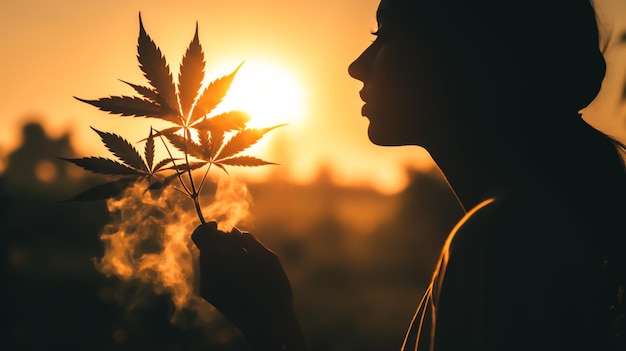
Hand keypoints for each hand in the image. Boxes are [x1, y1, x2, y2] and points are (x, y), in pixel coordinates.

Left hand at [192, 222, 304, 349]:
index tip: (219, 227)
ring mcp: (206, 283)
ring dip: (220, 256)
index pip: (204, 234)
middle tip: (240, 250)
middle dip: (220, 243)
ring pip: (207, 259)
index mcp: (224, 257)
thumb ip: (248, 241)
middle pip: (207, 246)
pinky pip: (209, 271)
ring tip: (243, 267)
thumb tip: (233, 231)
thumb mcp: (268, 258)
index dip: (210, 228)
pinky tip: (237, 278)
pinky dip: (220, 269)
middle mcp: (209, 269)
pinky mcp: (207, 293)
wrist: (267, 324)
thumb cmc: (273, 289)